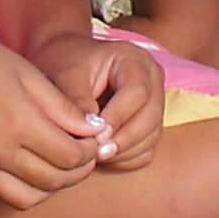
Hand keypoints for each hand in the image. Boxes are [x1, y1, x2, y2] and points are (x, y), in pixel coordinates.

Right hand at [0, 27, 106, 208]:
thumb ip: (63, 108)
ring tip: (62, 165)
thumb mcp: (29, 74)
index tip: (95, 140)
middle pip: (52, 182)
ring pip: (27, 199)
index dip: (89, 152)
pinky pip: (1, 192)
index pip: (69, 157)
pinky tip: (32, 164)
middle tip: (86, 156)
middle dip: (77, 172)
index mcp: (17, 124)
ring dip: (51, 187)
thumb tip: (93, 131)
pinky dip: (24, 186)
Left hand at [28, 30, 163, 172]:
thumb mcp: (65, 74)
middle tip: (96, 152)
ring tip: (96, 155)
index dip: (118, 116)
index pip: (137, 92)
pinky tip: (104, 157)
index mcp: (134, 59)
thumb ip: (77, 98)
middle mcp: (151, 79)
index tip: (94, 134)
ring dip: (125, 151)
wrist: (64, 64)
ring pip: (152, 134)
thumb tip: (92, 129)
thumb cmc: (64, 64)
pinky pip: (147, 149)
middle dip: (124, 139)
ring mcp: (154, 102)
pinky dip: (128, 158)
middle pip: (151, 115)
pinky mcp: (149, 124)